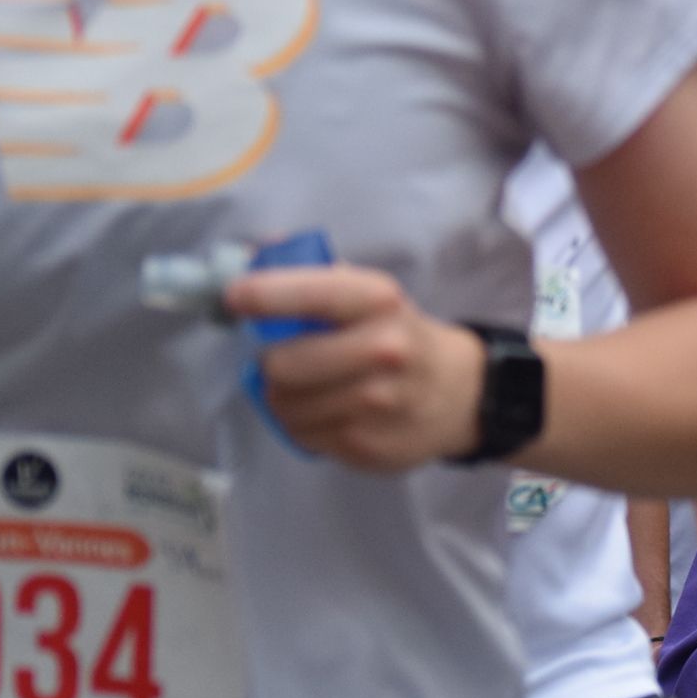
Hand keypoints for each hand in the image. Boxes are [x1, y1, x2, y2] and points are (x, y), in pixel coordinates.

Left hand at [226, 266, 482, 469]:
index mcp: (379, 301)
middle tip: (285, 361)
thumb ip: (313, 272)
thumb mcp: (370, 293)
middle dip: (271, 363)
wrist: (461, 393)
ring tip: (307, 389)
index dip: (262, 295)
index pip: (310, 294)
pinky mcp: (368, 446)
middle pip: (281, 364)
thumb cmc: (400, 334)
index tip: (235, 297)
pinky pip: (301, 436)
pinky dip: (303, 424)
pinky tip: (327, 412)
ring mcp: (377, 403)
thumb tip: (254, 252)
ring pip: (283, 405)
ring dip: (282, 397)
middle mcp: (384, 350)